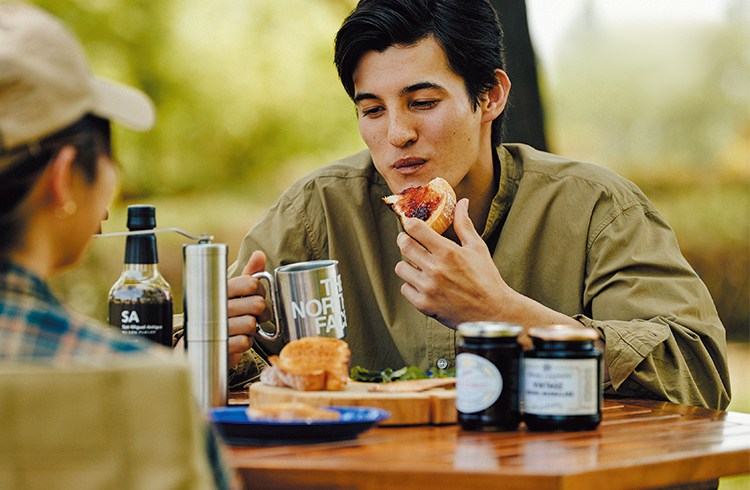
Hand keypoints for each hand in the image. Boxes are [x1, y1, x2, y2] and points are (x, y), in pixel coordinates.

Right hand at [226, 250, 272, 368]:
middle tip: (256, 315)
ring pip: (251, 324)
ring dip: (252, 329)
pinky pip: (245, 342)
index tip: (256, 295)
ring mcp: (216, 326)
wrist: (197, 345)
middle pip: (257, 304)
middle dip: (262, 313)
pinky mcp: (219, 345)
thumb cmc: (221, 314)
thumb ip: (248, 275)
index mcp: (220, 289)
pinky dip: (245, 343)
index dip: (261, 291)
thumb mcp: (233, 292)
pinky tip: (236, 340)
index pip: (252, 283)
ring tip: (242, 328)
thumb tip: (259, 254)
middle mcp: (215, 305)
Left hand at [395, 198, 507, 327]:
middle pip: (403, 245)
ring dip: (408, 264)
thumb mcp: (477, 248)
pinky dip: (411, 285)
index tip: (412, 225)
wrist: (492, 312)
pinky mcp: (424, 304)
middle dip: (404, 240)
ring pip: (400, 268)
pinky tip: (423, 284)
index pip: (415, 228)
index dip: (411, 224)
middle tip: (409, 241)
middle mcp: (435, 268)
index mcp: (447, 251)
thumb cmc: (487, 279)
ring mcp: (428, 287)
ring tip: (418, 266)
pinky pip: (405, 288)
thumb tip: (461, 203)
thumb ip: (464, 224)